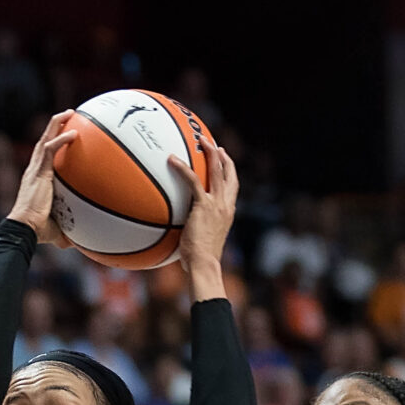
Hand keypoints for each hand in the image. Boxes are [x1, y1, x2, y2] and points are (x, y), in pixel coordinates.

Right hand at [6, 111, 75, 245]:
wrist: (25, 229)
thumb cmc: (37, 232)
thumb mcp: (56, 230)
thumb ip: (66, 231)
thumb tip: (77, 243)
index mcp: (36, 180)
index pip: (43, 157)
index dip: (52, 144)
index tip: (64, 135)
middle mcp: (34, 171)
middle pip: (43, 141)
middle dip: (54, 127)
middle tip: (69, 115)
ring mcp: (35, 169)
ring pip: (44, 139)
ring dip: (56, 124)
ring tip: (69, 112)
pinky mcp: (38, 172)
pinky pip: (49, 150)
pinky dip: (61, 140)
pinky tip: (74, 133)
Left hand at [176, 141, 238, 283]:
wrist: (204, 265)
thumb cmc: (200, 261)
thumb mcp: (201, 240)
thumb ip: (196, 229)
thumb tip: (180, 230)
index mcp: (228, 212)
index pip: (232, 186)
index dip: (230, 170)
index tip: (224, 159)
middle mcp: (226, 205)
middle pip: (229, 173)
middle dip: (222, 156)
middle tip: (213, 144)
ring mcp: (217, 204)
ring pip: (216, 171)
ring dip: (210, 152)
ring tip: (200, 140)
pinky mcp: (204, 205)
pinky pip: (193, 181)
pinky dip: (183, 168)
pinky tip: (172, 159)